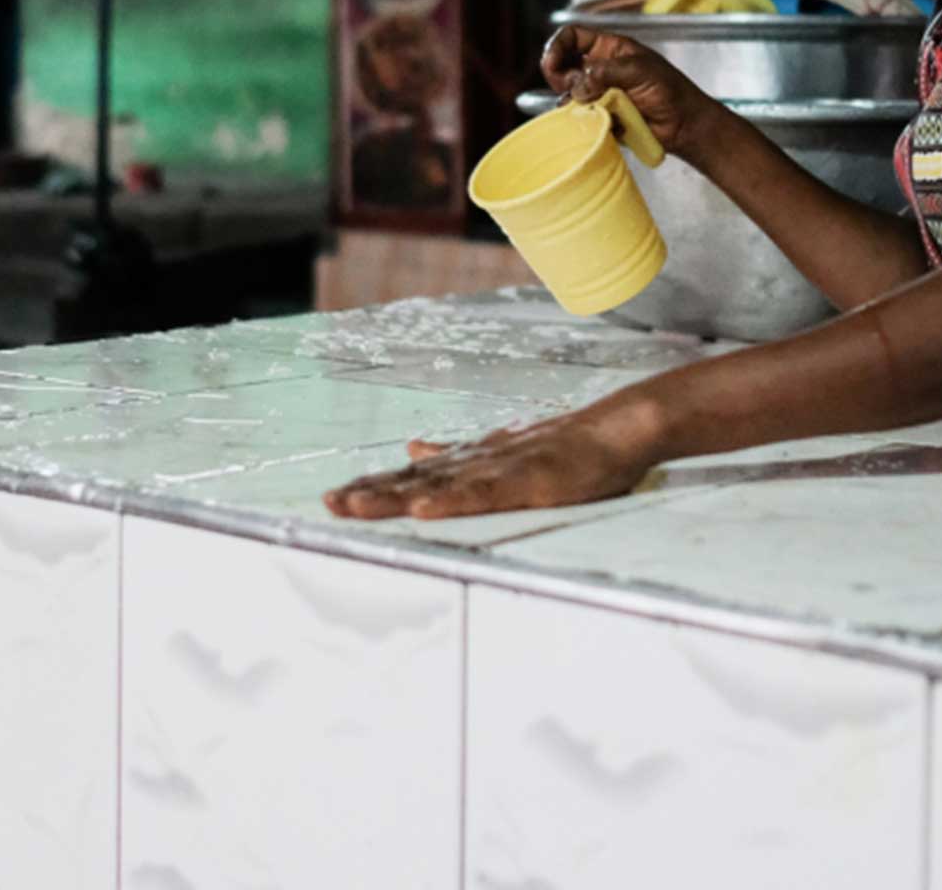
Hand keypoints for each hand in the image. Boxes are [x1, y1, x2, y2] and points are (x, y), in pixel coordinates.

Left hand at [321, 407, 659, 519]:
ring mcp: (501, 469)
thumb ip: (454, 455)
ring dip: (395, 497)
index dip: (374, 487)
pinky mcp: (528, 480)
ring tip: (356, 506)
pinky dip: (452, 501)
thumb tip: (412, 450)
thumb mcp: (500, 452)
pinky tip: (424, 510)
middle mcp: (476, 461)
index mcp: (470, 460)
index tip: (334, 498)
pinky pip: (485, 494)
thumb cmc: (564, 448)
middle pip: (414, 481)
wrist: (613, 431)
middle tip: (328, 505)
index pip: (412, 477)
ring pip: (439, 486)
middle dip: (370, 493)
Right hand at [541, 25, 722, 161]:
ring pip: (568, 92)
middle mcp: (599, 68)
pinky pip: (578, 114)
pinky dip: (580, 117)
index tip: (551, 62)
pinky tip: (596, 117)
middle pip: (563, 65)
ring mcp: (598, 92)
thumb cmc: (670, 91)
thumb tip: (579, 84)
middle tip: (573, 87)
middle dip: (561, 76)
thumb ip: (607, 72)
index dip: (557, 46)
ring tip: (593, 104)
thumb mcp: (640, 70)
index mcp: (609, 48)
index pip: (572, 37)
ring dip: (572, 99)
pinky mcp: (599, 114)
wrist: (683, 125)